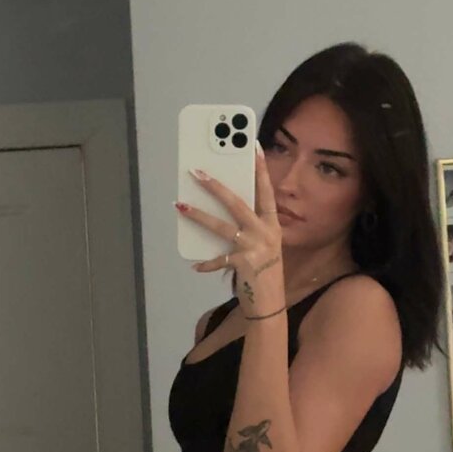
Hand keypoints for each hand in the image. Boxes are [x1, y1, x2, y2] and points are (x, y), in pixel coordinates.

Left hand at [174, 146, 284, 313]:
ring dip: (198, 215)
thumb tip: (223, 207)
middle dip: (216, 186)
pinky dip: (206, 263)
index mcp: (272, 225)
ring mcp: (253, 248)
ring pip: (221, 226)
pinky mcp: (242, 264)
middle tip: (197, 172)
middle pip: (237, 203)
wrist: (270, 303)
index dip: (261, 169)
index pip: (266, 191)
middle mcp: (265, 233)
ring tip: (180, 204)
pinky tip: (195, 265)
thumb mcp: (264, 245)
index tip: (254, 148)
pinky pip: (217, 259)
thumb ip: (250, 227)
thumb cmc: (265, 272)